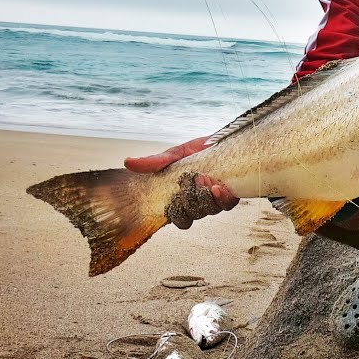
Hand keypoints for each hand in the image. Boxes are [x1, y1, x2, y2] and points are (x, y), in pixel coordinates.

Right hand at [124, 136, 238, 228]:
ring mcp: (216, 198)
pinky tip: (217, 187)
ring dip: (205, 197)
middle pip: (193, 216)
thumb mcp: (173, 155)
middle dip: (190, 201)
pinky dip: (222, 198)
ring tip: (203, 178)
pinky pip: (227, 204)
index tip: (174, 200)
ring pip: (210, 211)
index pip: (178, 218)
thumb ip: (153, 162)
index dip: (176, 215)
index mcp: (183, 197)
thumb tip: (127, 162)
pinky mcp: (231, 192)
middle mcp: (200, 201)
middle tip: (190, 181)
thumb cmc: (196, 150)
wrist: (222, 140)